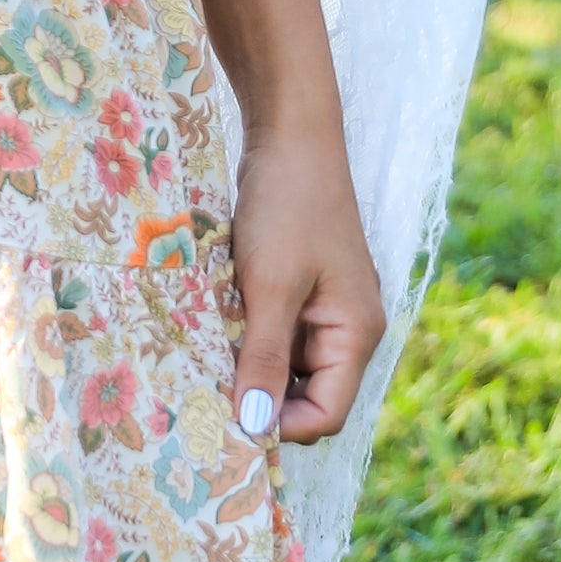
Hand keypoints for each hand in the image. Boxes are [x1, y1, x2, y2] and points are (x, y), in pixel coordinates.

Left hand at [228, 122, 386, 446]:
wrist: (289, 133)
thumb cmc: (288, 205)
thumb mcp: (272, 286)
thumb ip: (266, 358)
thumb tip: (257, 428)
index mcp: (356, 334)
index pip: (325, 414)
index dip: (279, 427)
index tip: (225, 420)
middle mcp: (346, 329)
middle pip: (305, 395)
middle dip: (259, 399)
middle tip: (204, 395)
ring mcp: (323, 309)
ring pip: (284, 366)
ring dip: (247, 367)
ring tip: (203, 360)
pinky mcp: (298, 289)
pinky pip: (273, 334)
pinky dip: (245, 338)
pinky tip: (211, 329)